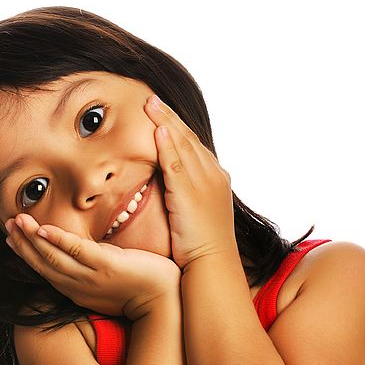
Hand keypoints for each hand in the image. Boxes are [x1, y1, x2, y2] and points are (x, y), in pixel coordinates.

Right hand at [4, 213, 180, 320]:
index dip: (25, 253)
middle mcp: (79, 286)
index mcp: (77, 290)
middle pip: (43, 264)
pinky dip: (57, 240)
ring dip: (32, 238)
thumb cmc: (140, 288)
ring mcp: (91, 278)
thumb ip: (91, 267)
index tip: (11, 238)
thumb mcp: (107, 279)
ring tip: (17, 221)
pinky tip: (43, 229)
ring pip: (54, 257)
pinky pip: (77, 252)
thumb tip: (82, 252)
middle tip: (7, 225)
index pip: (44, 269)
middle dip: (22, 244)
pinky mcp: (107, 267)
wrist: (165, 301)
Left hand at [144, 94, 236, 270]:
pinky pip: (176, 162)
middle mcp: (212, 175)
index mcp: (215, 179)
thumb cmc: (202, 248)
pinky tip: (156, 128)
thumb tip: (171, 192)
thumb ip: (185, 198)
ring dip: (165, 122)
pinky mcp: (190, 192)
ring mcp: (203, 181)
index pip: (193, 147)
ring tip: (150, 104)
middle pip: (188, 138)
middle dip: (169, 117)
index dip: (176, 129)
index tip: (161, 114)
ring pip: (182, 145)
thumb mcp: (195, 216)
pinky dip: (167, 143)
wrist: (212, 264)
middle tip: (152, 99)